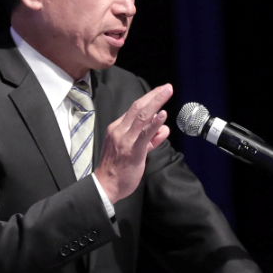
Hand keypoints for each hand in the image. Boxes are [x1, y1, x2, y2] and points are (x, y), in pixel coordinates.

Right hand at [94, 84, 172, 203]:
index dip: (149, 98)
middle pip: (138, 107)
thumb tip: (164, 129)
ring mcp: (125, 139)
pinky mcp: (133, 150)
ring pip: (142, 116)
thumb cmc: (118, 168)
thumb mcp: (133, 149)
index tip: (160, 91)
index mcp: (117, 127)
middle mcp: (120, 130)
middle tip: (167, 87)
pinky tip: (163, 115)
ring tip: (167, 92)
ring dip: (156, 102)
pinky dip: (155, 123)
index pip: (134, 109)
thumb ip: (150, 139)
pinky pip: (145, 134)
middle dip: (154, 95)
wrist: (106, 185)